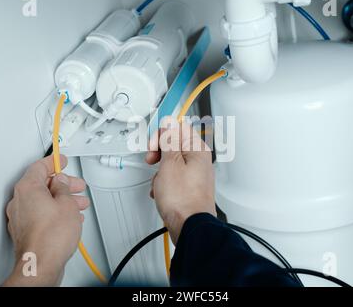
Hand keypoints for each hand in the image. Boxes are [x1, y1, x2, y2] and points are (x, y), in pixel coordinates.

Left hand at [3, 155, 89, 286]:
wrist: (41, 263)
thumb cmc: (51, 236)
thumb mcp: (67, 203)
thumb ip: (64, 188)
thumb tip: (61, 182)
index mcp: (28, 188)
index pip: (39, 166)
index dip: (53, 161)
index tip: (60, 159)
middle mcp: (19, 201)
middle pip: (41, 183)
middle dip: (62, 184)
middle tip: (75, 184)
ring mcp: (20, 216)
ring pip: (42, 200)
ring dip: (61, 199)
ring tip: (78, 203)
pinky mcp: (24, 230)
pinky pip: (39, 213)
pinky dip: (54, 211)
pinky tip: (67, 217)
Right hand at [146, 117, 216, 244]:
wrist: (190, 227)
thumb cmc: (183, 199)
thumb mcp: (169, 163)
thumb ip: (168, 141)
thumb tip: (169, 125)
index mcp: (197, 149)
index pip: (179, 127)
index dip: (162, 133)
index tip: (154, 143)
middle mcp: (199, 160)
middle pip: (174, 145)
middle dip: (159, 152)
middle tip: (152, 159)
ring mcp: (195, 175)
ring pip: (171, 163)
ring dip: (160, 171)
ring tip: (159, 181)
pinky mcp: (190, 189)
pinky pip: (174, 178)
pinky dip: (164, 184)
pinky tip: (161, 192)